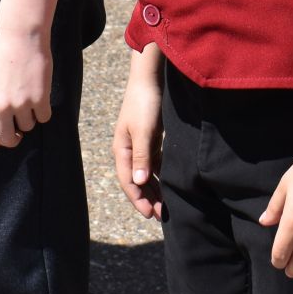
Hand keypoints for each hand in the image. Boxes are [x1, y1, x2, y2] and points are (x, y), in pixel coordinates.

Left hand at [0, 26, 51, 148]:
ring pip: (28, 127)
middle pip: (8, 139)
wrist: (20, 35)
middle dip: (13, 139)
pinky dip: (43, 110)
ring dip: (29, 117)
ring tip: (28, 98)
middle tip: (18, 132)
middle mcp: (0, 106)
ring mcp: (21, 103)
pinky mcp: (40, 98)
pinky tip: (40, 96)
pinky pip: (44, 117)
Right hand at [112, 63, 163, 219]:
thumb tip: (139, 183)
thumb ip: (142, 157)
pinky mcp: (150, 138)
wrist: (150, 78)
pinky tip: (170, 182)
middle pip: (136, 180)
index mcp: (122, 149)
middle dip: (147, 198)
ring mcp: (139, 144)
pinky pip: (154, 162)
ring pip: (146, 173)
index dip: (138, 199)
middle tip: (162, 215)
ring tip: (166, 204)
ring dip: (154, 188)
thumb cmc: (145, 104)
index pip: (129, 181)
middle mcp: (128, 149)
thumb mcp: (144, 131)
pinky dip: (160, 174)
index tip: (151, 214)